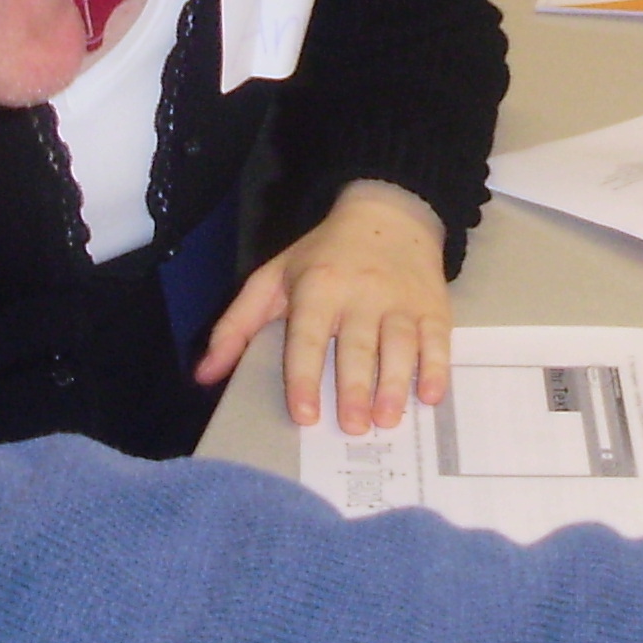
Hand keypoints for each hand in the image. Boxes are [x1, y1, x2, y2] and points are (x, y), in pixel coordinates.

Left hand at [196, 180, 452, 433]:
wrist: (390, 215)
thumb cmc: (324, 256)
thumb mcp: (274, 278)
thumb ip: (237, 326)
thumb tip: (204, 375)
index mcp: (318, 286)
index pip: (308, 336)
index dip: (305, 376)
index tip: (304, 415)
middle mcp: (361, 293)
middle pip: (358, 345)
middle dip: (355, 388)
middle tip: (352, 428)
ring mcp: (400, 300)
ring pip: (400, 345)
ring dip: (395, 384)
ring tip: (387, 419)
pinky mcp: (433, 306)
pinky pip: (438, 339)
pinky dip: (437, 368)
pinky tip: (431, 395)